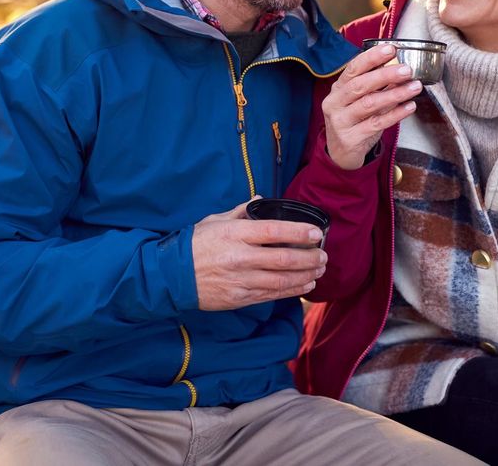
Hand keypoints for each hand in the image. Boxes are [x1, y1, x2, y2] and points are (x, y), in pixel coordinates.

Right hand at [192, 199, 326, 310]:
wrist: (173, 276)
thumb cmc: (195, 244)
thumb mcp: (215, 220)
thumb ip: (241, 211)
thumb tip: (260, 200)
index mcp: (235, 233)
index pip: (273, 231)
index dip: (298, 232)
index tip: (316, 233)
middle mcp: (240, 257)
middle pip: (283, 258)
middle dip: (309, 257)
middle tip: (324, 255)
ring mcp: (240, 280)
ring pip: (282, 280)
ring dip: (305, 275)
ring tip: (319, 270)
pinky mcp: (240, 298)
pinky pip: (272, 295)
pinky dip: (292, 291)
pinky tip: (304, 285)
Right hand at [322, 43, 421, 170]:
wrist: (340, 154)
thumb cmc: (354, 121)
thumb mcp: (358, 101)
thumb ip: (375, 86)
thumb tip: (399, 67)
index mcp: (337, 89)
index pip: (352, 68)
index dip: (371, 57)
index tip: (391, 48)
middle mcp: (335, 103)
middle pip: (360, 85)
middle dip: (385, 75)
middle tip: (407, 69)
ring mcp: (340, 121)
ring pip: (369, 104)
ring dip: (395, 94)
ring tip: (415, 87)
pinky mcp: (350, 138)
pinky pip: (376, 124)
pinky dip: (395, 114)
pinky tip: (410, 107)